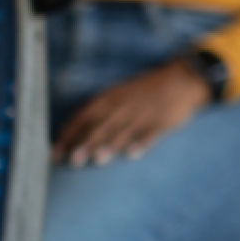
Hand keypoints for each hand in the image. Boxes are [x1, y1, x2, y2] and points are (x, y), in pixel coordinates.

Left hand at [53, 61, 210, 167]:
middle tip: (74, 161)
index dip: (70, 133)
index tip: (57, 152)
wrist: (182, 80)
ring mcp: (145, 113)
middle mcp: (125, 105)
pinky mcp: (163, 120)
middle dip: (88, 143)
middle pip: (103, 125)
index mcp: (112, 98)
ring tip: (99, 160)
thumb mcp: (121, 94)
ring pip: (125, 130)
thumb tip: (76, 135)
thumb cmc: (145, 91)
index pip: (85, 116)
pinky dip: (142, 143)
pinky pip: (151, 132)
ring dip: (111, 145)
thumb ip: (101, 113)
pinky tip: (133, 155)